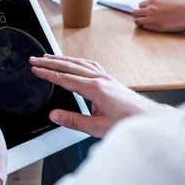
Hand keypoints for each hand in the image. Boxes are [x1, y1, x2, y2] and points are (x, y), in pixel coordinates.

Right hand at [30, 54, 166, 137]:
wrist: (150, 119)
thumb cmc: (127, 124)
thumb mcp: (98, 127)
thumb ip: (74, 121)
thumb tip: (54, 115)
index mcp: (95, 89)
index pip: (64, 78)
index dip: (47, 73)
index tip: (35, 69)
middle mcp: (100, 79)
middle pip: (69, 66)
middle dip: (49, 62)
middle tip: (34, 59)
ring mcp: (105, 77)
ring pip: (79, 63)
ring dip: (61, 59)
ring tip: (47, 57)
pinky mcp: (110, 79)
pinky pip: (89, 64)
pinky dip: (76, 61)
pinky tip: (73, 62)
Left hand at [132, 0, 184, 32]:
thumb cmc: (182, 6)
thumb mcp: (166, 1)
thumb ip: (157, 4)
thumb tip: (150, 8)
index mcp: (153, 1)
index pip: (140, 5)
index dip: (144, 9)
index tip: (147, 11)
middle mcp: (151, 9)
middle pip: (135, 13)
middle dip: (138, 15)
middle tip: (143, 18)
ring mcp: (152, 19)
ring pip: (137, 21)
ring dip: (140, 22)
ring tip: (146, 23)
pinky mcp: (156, 27)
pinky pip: (145, 27)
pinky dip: (147, 27)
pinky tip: (154, 26)